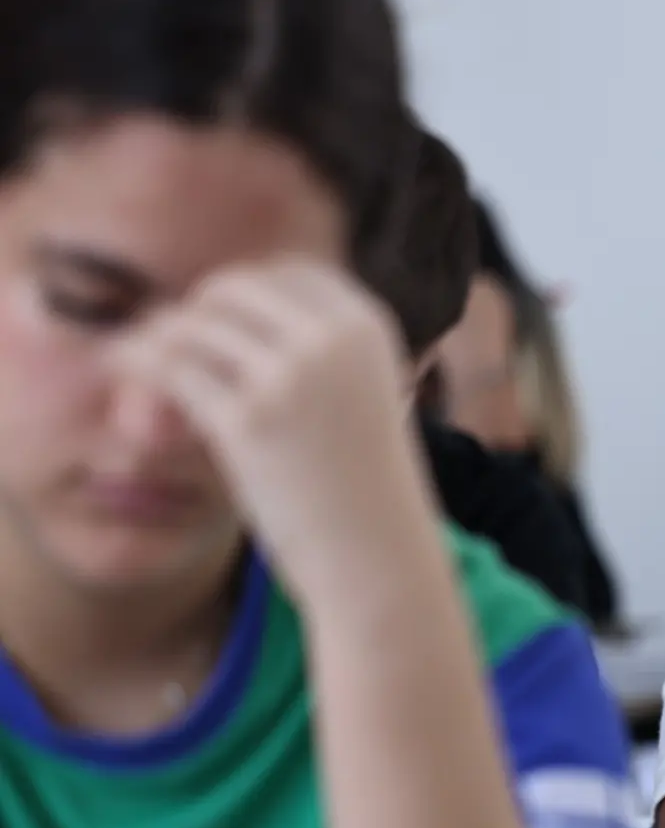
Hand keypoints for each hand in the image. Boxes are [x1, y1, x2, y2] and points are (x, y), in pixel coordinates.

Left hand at [109, 259, 433, 603]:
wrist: (378, 556)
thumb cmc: (364, 483)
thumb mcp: (362, 395)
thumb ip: (318, 348)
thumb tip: (224, 308)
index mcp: (369, 326)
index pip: (285, 271)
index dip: (241, 293)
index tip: (216, 324)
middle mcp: (333, 340)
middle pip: (231, 289)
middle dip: (194, 314)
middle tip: (174, 349)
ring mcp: (292, 377)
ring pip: (193, 326)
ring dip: (158, 341)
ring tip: (139, 367)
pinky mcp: (249, 420)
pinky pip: (172, 370)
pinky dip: (138, 366)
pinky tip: (124, 373)